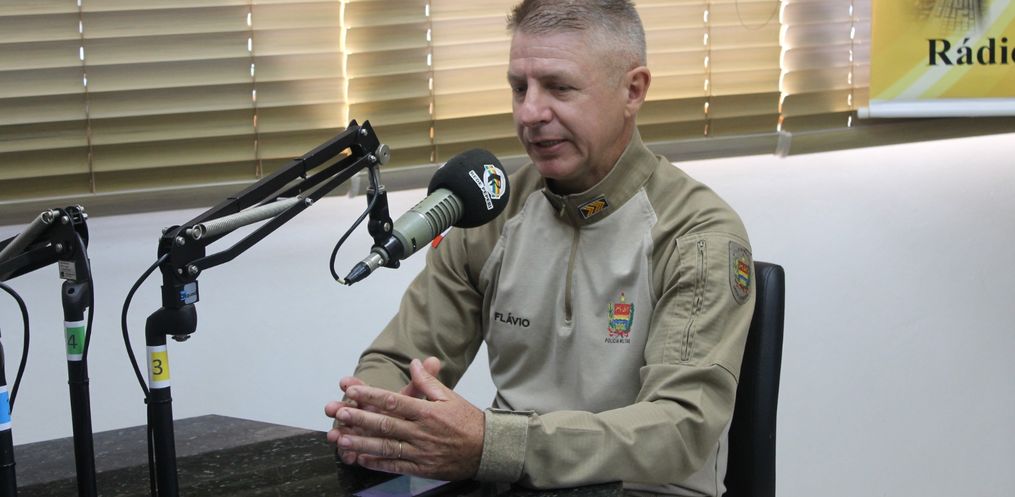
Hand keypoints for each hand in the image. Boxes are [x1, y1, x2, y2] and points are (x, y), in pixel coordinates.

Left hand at [330, 358, 484, 479]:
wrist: (488, 449)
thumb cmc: (468, 421)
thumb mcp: (450, 397)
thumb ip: (428, 382)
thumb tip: (414, 363)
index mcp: (427, 412)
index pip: (394, 402)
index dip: (371, 396)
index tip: (352, 390)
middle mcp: (422, 432)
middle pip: (385, 424)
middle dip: (359, 418)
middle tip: (339, 412)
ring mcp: (421, 452)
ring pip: (386, 446)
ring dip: (362, 442)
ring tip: (341, 437)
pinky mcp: (422, 467)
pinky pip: (395, 465)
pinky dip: (377, 462)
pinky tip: (360, 458)